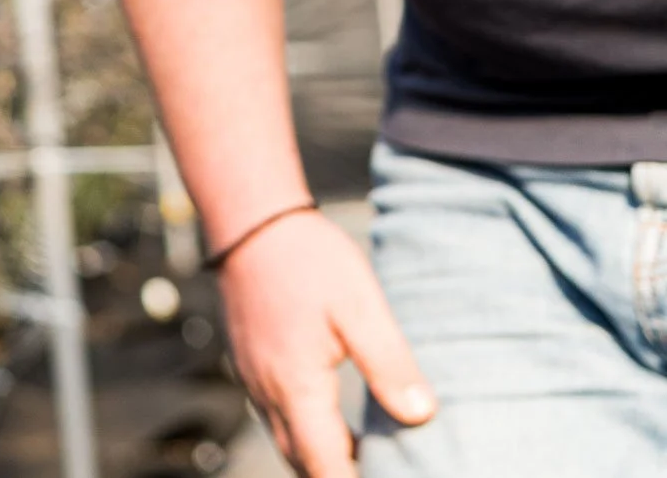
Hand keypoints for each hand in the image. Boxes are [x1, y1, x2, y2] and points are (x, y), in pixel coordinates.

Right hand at [218, 208, 434, 476]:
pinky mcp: (249, 361)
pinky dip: (303, 434)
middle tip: (379, 472)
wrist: (250, 220)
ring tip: (360, 463)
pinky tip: (329, 424)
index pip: (325, 466)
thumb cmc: (307, 259)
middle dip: (335, 477)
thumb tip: (421, 416)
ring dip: (319, 459)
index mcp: (295, 386)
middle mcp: (266, 390)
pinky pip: (275, 415)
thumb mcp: (360, 308)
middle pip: (301, 462)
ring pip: (285, 441)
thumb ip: (390, 365)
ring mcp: (252, 376)